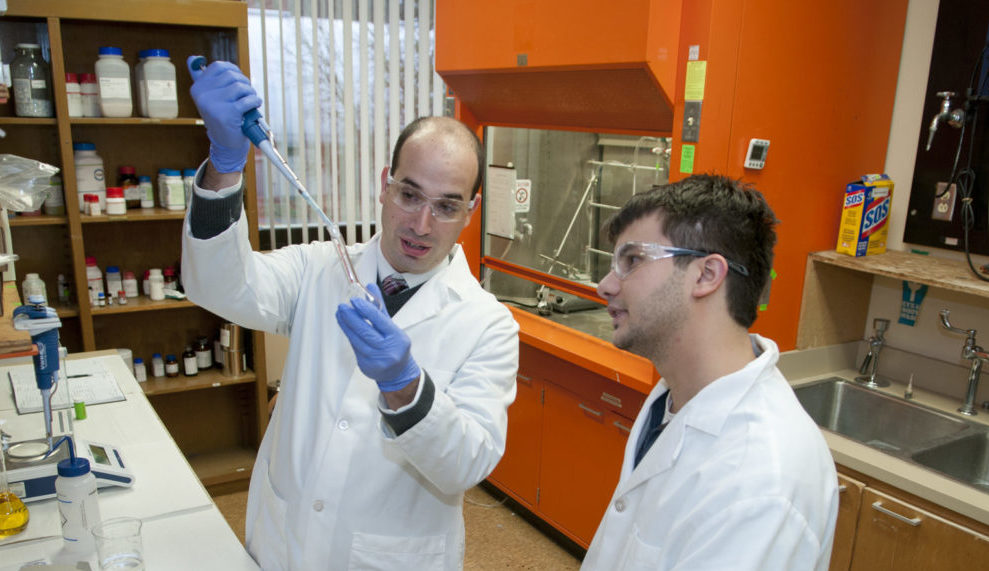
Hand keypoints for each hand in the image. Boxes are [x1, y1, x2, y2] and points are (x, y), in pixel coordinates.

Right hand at [187, 57, 261, 172]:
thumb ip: (202, 78)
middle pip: (232, 76)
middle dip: (244, 83)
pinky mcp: (227, 114)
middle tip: (246, 94)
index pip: (219, 66)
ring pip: (240, 86)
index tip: (238, 81)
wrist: (226, 143)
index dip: (234, 71)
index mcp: (197, 87)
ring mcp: (213, 104)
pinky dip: (255, 102)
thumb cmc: (222, 116)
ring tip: (250, 101)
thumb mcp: (210, 97)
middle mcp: (202, 95)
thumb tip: (192, 58)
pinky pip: (247, 100)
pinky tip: (253, 108)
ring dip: (251, 93)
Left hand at [336, 284, 420, 391]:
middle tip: (343, 306)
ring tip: (340, 314)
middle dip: (352, 317)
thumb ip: (380, 308)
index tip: (355, 300)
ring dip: (346, 326)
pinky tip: (345, 326)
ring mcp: (376, 360)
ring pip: (357, 340)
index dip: (366, 309)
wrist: (398, 372)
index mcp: (397, 338)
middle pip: (366, 331)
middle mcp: (388, 350)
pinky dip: (349, 335)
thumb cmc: (395, 346)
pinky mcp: (366, 366)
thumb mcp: (392, 326)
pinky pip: (355, 347)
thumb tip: (370, 287)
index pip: (380, 320)